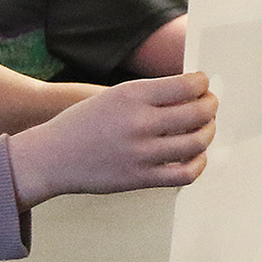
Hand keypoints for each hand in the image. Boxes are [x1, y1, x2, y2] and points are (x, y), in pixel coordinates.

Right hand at [6, 72, 216, 207]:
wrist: (51, 157)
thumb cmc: (81, 124)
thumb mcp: (112, 96)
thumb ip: (149, 94)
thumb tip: (191, 94)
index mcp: (131, 95)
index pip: (188, 85)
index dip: (203, 84)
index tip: (203, 85)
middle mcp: (139, 122)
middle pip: (198, 112)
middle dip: (211, 106)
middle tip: (210, 105)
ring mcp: (142, 152)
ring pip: (198, 142)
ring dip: (208, 132)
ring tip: (204, 128)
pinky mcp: (141, 178)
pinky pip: (186, 173)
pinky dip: (199, 164)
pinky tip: (194, 156)